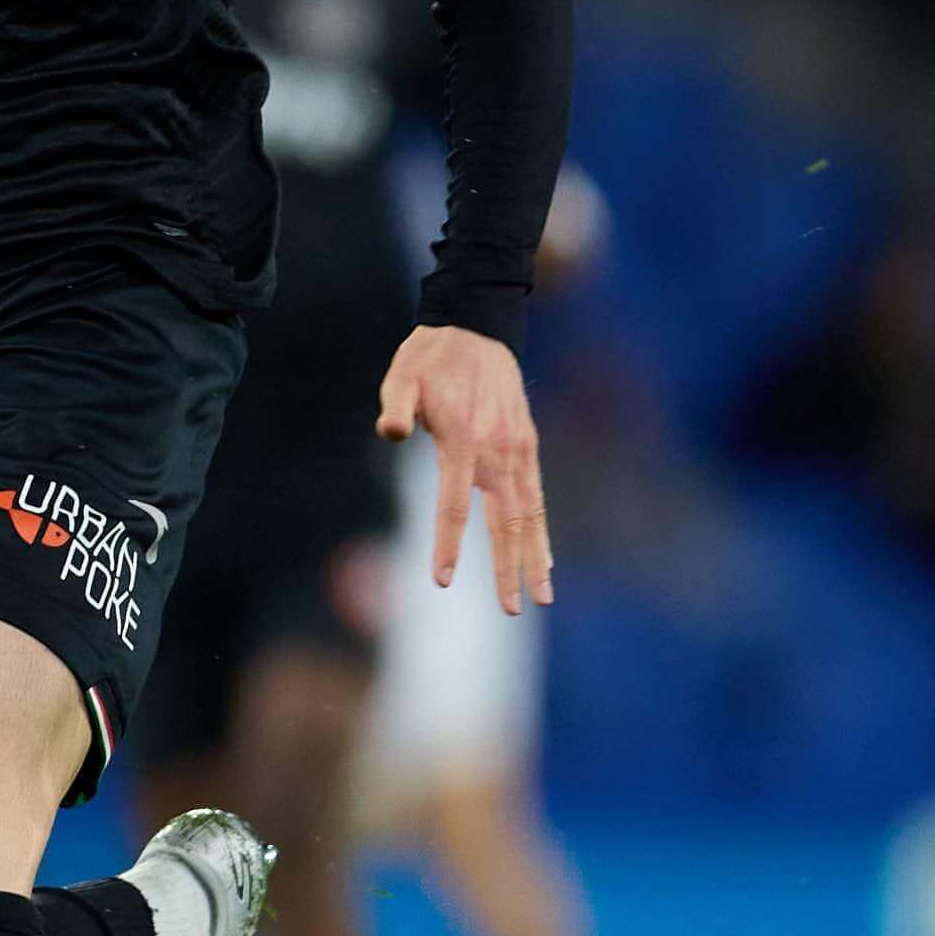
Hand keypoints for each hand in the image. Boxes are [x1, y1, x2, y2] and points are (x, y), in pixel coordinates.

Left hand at [376, 324, 549, 613]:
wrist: (476, 327)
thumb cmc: (429, 358)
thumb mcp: (400, 376)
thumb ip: (395, 406)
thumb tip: (389, 431)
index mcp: (463, 440)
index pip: (455, 504)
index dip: (449, 543)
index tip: (443, 581)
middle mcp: (498, 451)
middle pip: (505, 521)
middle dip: (508, 567)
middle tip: (511, 608)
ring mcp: (519, 450)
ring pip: (530, 515)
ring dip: (535, 557)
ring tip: (541, 597)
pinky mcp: (528, 446)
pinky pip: (538, 496)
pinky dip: (542, 529)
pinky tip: (545, 558)